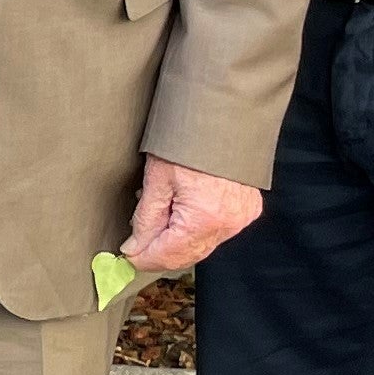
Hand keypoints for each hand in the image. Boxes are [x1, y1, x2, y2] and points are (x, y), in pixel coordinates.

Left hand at [120, 155, 260, 277]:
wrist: (223, 116)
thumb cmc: (188, 141)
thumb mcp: (157, 180)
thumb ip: (146, 219)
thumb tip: (135, 247)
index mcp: (204, 219)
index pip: (169, 254)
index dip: (145, 258)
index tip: (127, 256)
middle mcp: (228, 225)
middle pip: (187, 255)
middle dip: (159, 253)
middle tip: (135, 245)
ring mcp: (241, 218)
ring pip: (202, 246)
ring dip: (176, 242)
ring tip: (154, 223)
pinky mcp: (247, 210)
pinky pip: (216, 232)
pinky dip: (195, 230)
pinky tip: (178, 214)